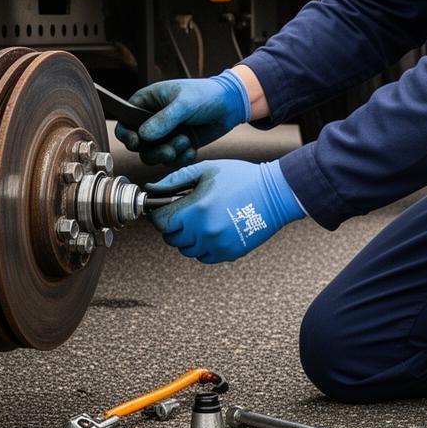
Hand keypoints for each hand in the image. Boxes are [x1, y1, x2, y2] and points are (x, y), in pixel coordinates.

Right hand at [114, 72, 250, 165]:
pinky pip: (171, 161)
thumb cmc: (205, 94)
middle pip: (138, 145)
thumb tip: (143, 135)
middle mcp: (152, 120)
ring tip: (186, 141)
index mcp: (147, 102)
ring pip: (153, 156)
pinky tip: (192, 147)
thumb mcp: (184, 103)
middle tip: (170, 148)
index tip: (137, 142)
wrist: (230, 105)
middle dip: (154, 150)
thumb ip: (163, 119)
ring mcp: (165, 134)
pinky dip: (181, 158)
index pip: (125, 122)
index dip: (126, 135)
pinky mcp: (178, 145)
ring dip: (169, 154)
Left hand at [145, 159, 305, 263]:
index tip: (164, 209)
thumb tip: (152, 189)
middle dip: (173, 225)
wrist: (274, 193)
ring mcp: (217, 245)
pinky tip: (211, 230)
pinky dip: (203, 246)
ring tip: (199, 221)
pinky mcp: (229, 253)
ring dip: (187, 238)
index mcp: (196, 210)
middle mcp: (204, 231)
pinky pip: (204, 257)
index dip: (159, 215)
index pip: (161, 223)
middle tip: (184, 213)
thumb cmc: (240, 177)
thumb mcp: (206, 170)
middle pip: (172, 238)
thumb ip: (175, 179)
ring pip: (186, 250)